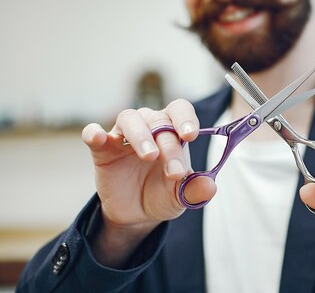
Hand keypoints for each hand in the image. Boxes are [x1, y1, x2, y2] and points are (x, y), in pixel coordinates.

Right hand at [81, 99, 215, 266]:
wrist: (136, 214)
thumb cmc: (163, 194)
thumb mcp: (181, 196)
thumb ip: (195, 190)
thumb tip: (210, 188)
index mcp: (173, 131)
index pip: (180, 110)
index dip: (186, 118)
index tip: (191, 135)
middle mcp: (149, 126)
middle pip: (159, 121)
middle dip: (169, 146)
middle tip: (175, 172)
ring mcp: (124, 136)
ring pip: (130, 119)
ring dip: (141, 135)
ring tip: (150, 155)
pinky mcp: (102, 149)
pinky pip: (93, 134)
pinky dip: (94, 133)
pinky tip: (97, 137)